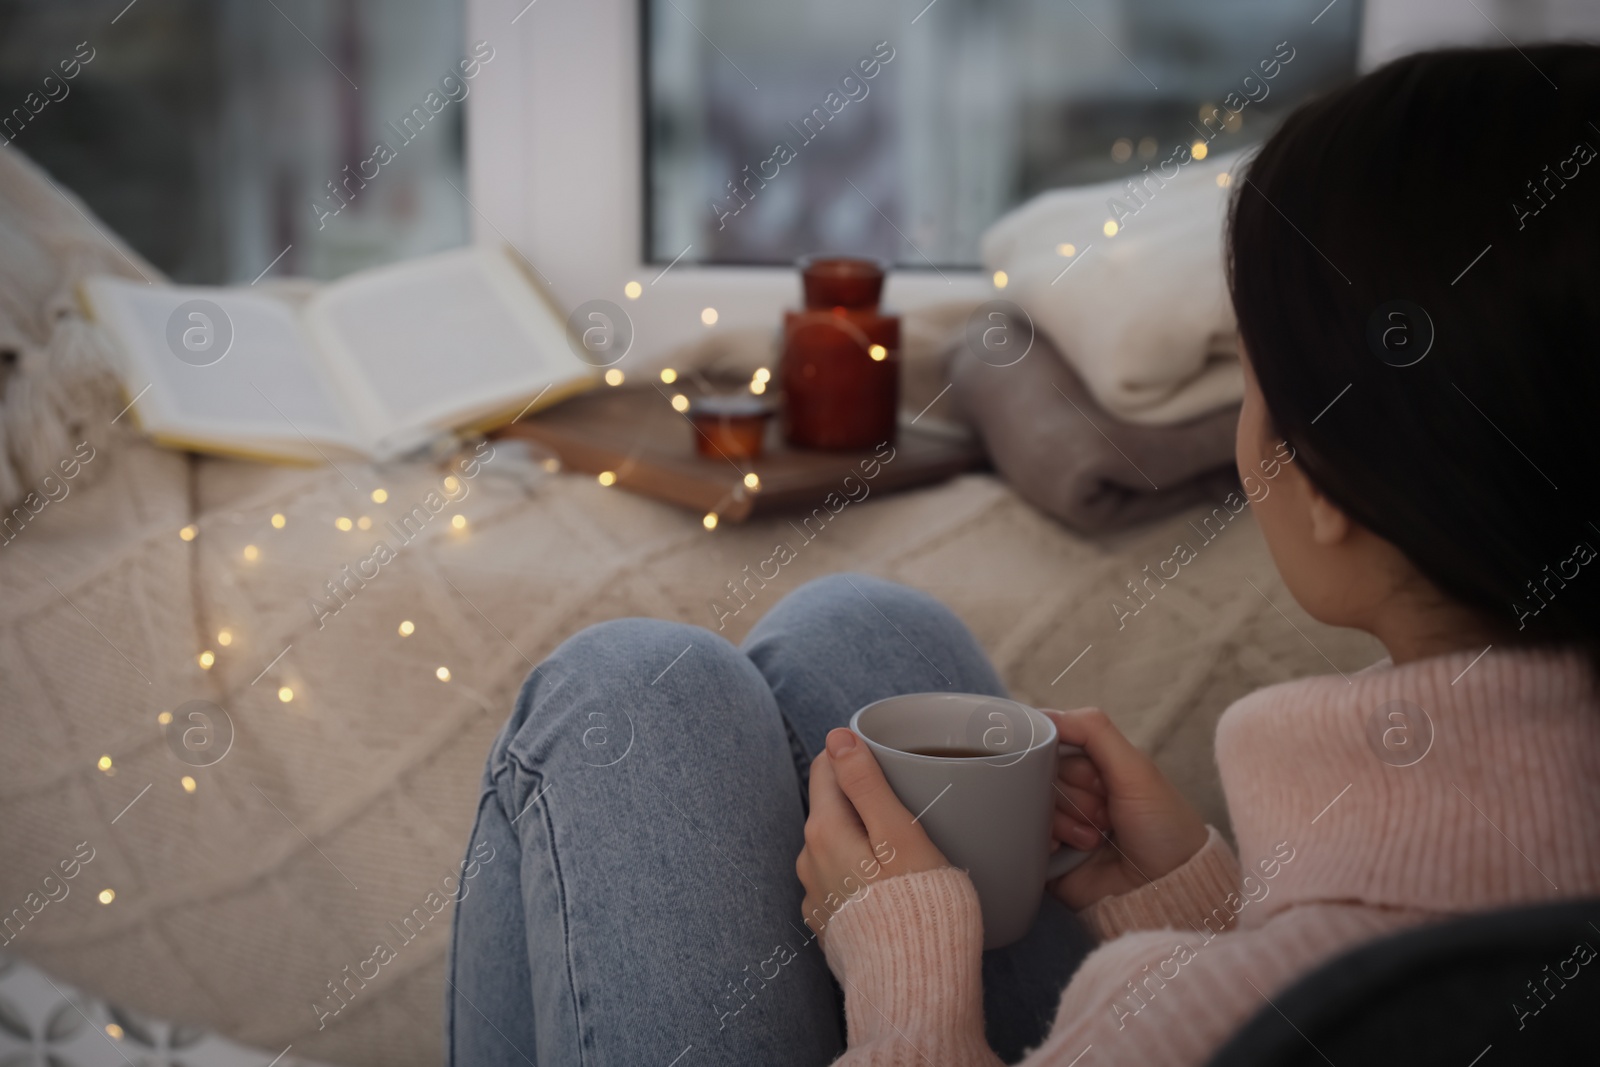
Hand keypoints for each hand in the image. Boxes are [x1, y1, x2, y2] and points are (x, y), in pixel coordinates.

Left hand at [796, 728, 949, 941]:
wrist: (914, 989)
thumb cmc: (917, 905)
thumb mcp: (898, 832)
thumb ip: (866, 782)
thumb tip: (837, 736)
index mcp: (824, 830)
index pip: (826, 768)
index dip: (855, 754)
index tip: (887, 755)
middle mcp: (808, 862)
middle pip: (831, 809)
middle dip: (861, 798)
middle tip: (907, 802)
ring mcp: (816, 898)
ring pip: (836, 848)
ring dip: (862, 841)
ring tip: (904, 851)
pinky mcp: (829, 928)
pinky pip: (842, 885)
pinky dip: (862, 877)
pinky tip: (891, 889)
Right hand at [1045, 708, 1208, 908]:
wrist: (1165, 890)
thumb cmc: (1163, 827)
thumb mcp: (1135, 769)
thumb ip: (1093, 730)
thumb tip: (1043, 714)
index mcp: (1098, 768)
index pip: (1056, 745)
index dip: (1071, 761)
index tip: (1096, 778)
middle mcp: (1078, 794)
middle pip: (1043, 775)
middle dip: (1075, 795)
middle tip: (1105, 813)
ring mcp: (1062, 825)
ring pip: (1033, 805)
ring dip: (1065, 821)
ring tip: (1096, 839)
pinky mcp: (1050, 857)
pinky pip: (1025, 836)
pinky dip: (1045, 841)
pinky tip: (1071, 851)